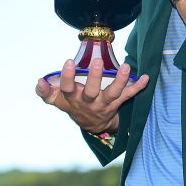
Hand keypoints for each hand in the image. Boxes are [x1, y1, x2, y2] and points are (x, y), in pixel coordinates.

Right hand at [35, 58, 149, 134]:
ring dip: (120, 80)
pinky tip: (146, 77)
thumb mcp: (57, 100)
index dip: (67, 76)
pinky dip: (138, 87)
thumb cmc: (72, 104)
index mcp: (73, 98)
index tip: (68, 61)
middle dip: (95, 77)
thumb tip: (39, 81)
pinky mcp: (117, 104)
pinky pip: (128, 95)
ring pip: (113, 93)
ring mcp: (104, 104)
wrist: (91, 124)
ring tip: (126, 66)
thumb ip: (46, 92)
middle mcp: (89, 102)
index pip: (68, 88)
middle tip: (98, 62)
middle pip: (92, 91)